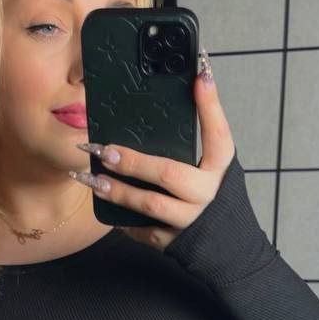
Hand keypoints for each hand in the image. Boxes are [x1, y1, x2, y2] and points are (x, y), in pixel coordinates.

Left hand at [71, 49, 235, 251]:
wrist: (226, 242)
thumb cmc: (213, 193)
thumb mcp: (214, 163)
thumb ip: (204, 128)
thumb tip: (197, 78)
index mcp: (220, 168)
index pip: (218, 134)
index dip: (210, 106)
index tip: (199, 76)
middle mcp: (206, 194)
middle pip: (169, 176)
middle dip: (134, 163)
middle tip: (105, 151)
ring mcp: (189, 220)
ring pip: (150, 206)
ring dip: (118, 192)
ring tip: (92, 179)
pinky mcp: (172, 240)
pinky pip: (142, 229)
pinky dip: (121, 219)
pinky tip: (103, 204)